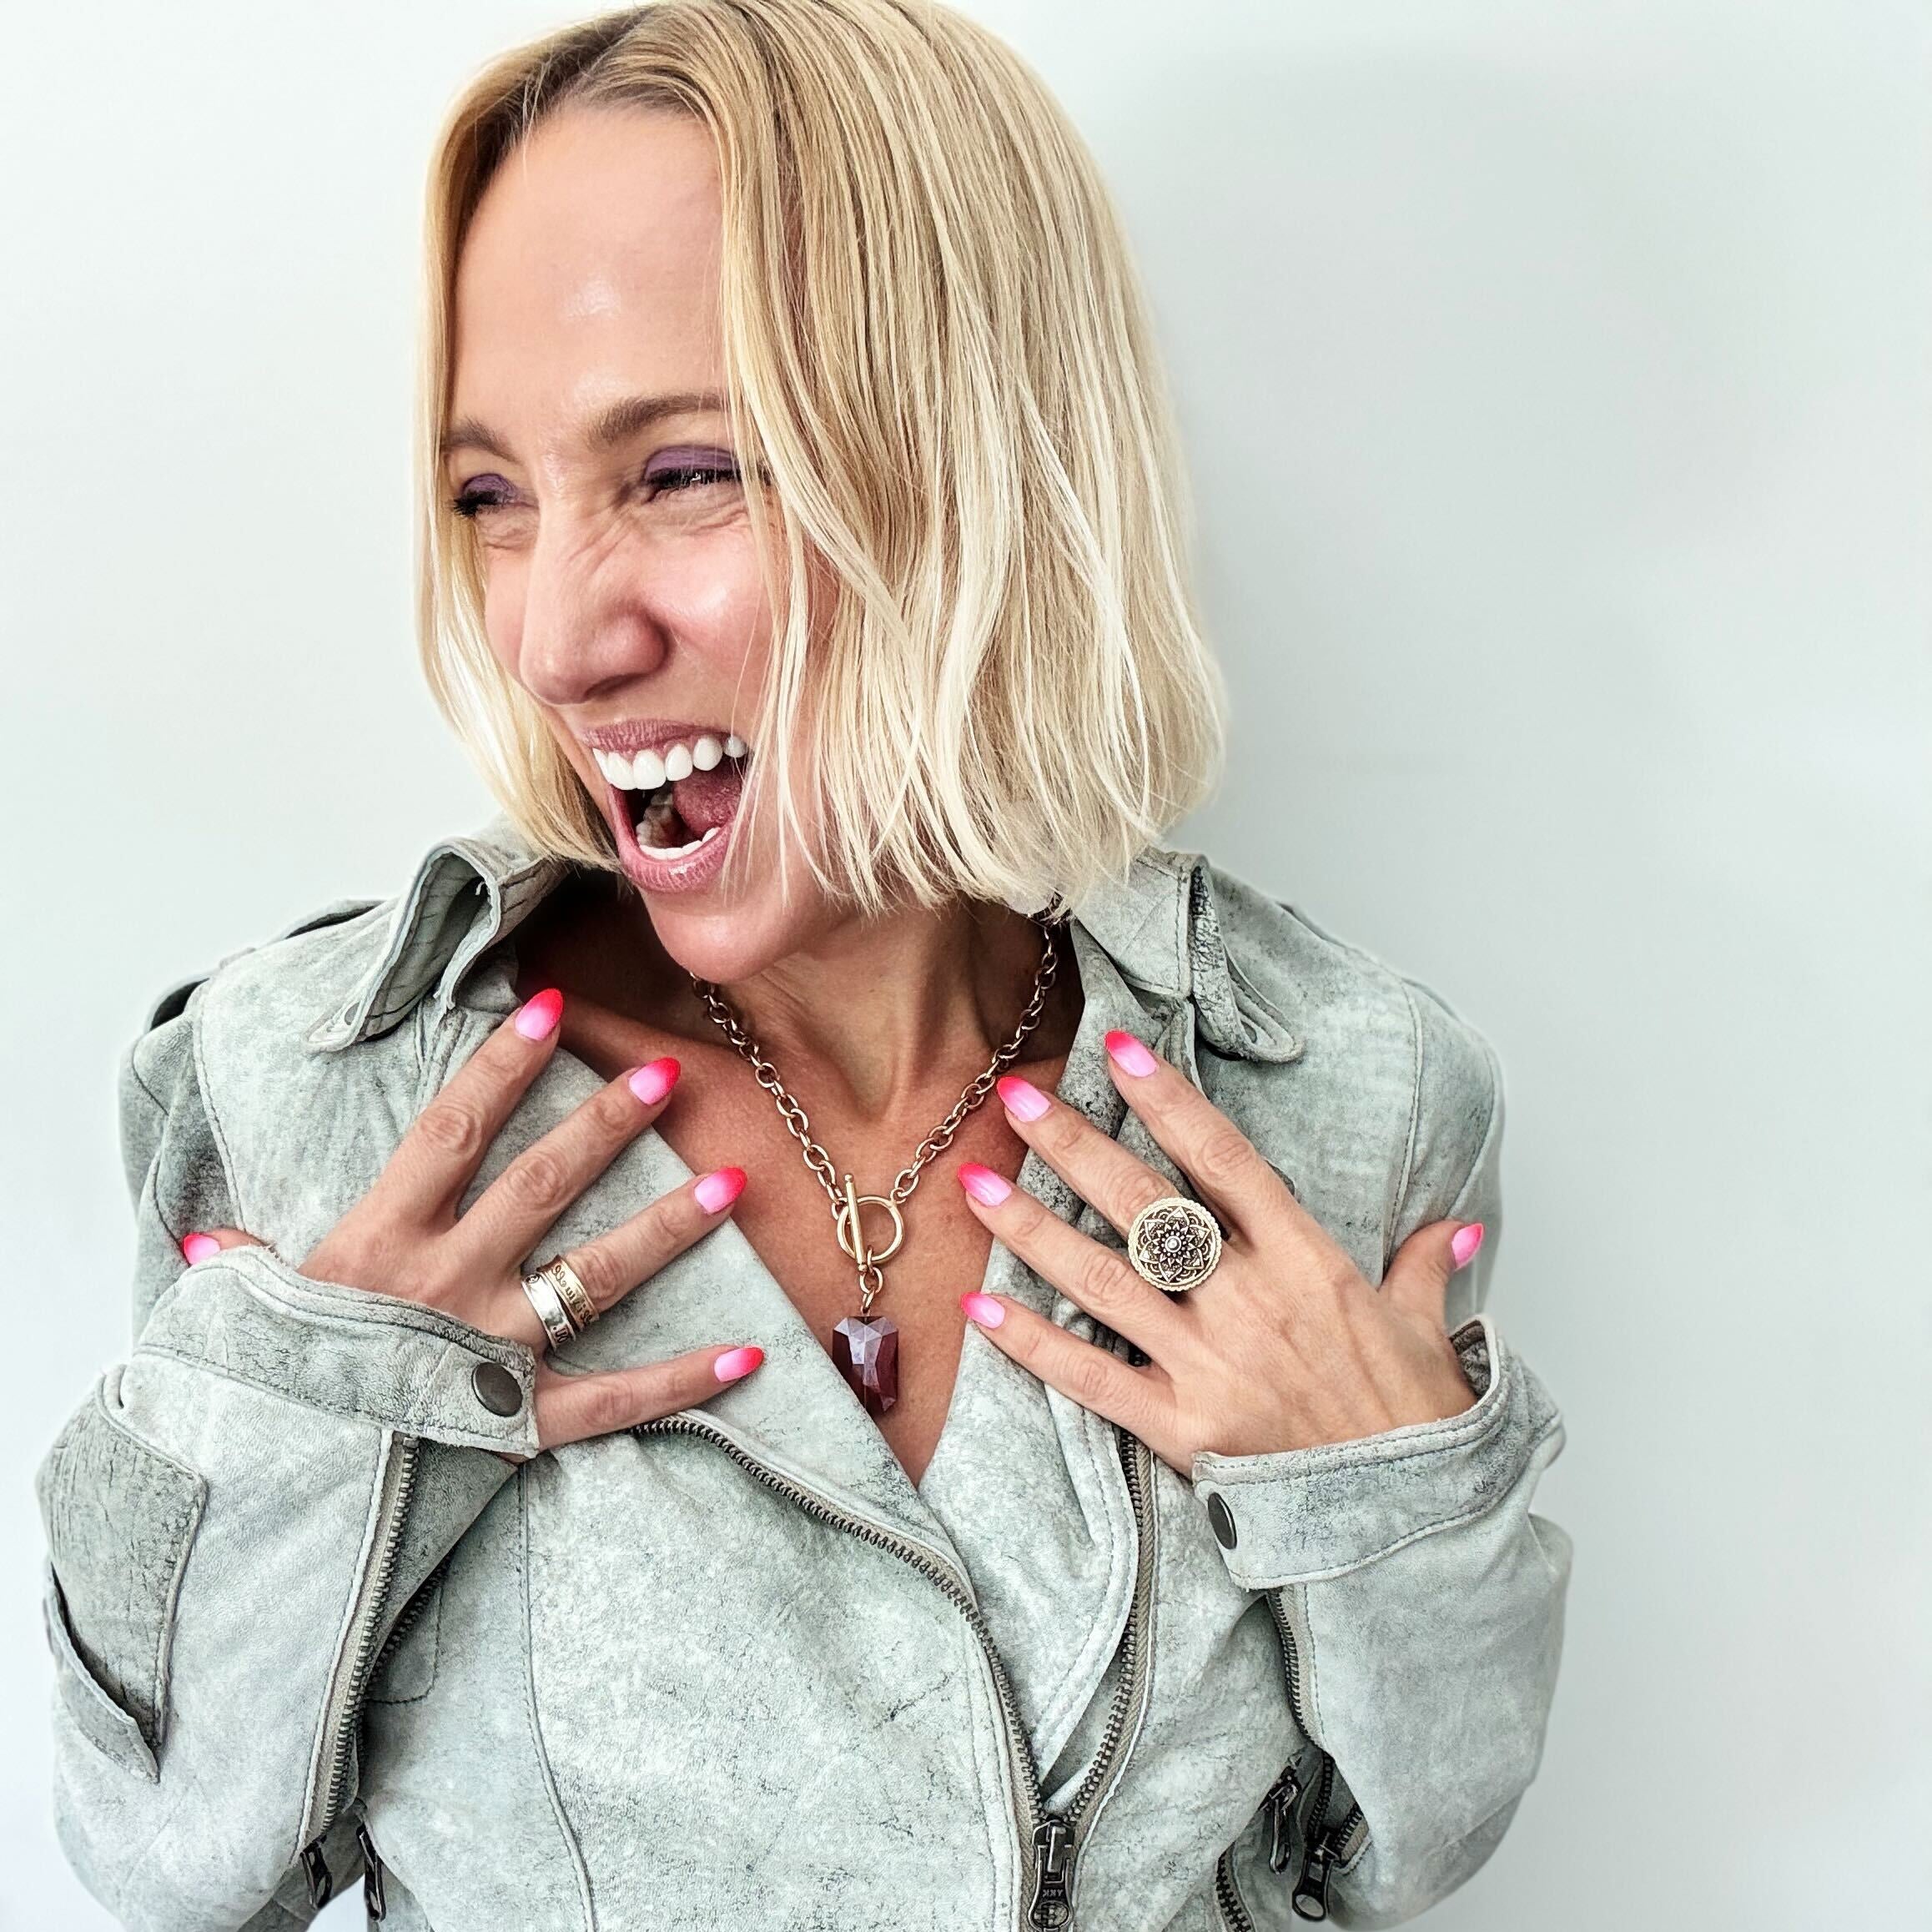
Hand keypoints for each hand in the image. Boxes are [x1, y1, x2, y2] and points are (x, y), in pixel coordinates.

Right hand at [178, 987, 762, 1458]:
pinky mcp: (525, 1423)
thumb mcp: (239, 1317)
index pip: (451, 1132)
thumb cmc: (257, 1399)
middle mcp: (447, 1285)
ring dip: (669, 1227)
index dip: (502, 1067)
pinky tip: (749, 1354)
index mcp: (379, 1243)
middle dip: (606, 1124)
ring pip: (597, 1276)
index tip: (553, 1008)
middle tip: (666, 1076)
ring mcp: (493, 1352)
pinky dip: (685, 1380)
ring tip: (732, 1182)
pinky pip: (619, 1399)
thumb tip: (217, 1239)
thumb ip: (245, 1269)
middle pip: (542, 1185)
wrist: (267, 1505)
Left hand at [953, 1030, 1484, 1476]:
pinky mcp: (1182, 1429)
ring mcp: (1209, 1364)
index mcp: (1307, 1261)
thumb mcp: (1429, 1329)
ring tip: (975, 1183)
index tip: (1120, 1051)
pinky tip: (980, 1310)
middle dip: (1074, 1144)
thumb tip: (1456, 1227)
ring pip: (1102, 1279)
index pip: (1226, 1158)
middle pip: (1144, 1204)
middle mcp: (1248, 1301)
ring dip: (1030, 1229)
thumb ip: (1426, 1268)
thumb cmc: (1417, 1423)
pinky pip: (1092, 1378)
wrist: (1414, 1522)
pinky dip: (1033, 1345)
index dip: (1169, 1100)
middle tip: (1018, 1096)